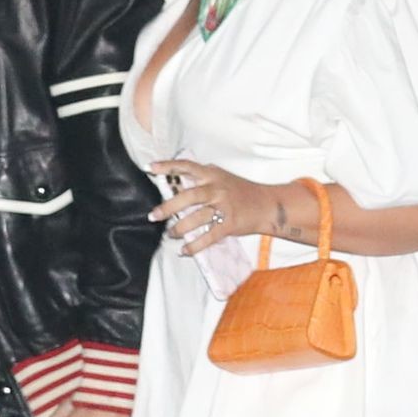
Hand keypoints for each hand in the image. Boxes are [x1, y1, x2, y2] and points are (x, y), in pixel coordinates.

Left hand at [148, 160, 285, 257]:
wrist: (267, 204)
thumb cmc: (241, 191)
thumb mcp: (222, 178)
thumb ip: (202, 178)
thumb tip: (176, 179)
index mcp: (212, 174)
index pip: (187, 166)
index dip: (168, 166)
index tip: (150, 168)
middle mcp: (217, 188)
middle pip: (189, 196)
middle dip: (169, 206)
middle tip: (153, 216)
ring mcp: (224, 206)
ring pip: (197, 217)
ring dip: (180, 228)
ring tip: (170, 234)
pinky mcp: (230, 224)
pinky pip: (209, 236)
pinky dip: (195, 245)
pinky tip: (184, 250)